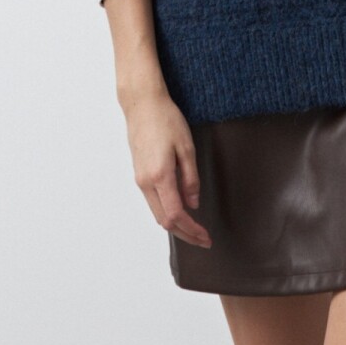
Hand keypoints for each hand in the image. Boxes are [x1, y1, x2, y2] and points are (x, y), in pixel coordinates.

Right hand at [120, 87, 212, 248]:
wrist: (142, 105)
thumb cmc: (166, 120)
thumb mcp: (187, 147)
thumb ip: (190, 178)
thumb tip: (193, 204)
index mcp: (160, 176)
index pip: (175, 215)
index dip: (192, 230)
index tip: (206, 236)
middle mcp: (146, 182)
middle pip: (164, 221)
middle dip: (184, 234)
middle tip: (203, 240)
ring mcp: (140, 179)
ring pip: (157, 213)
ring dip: (176, 225)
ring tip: (195, 229)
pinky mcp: (139, 174)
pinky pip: (153, 202)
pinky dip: (167, 212)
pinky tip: (181, 210)